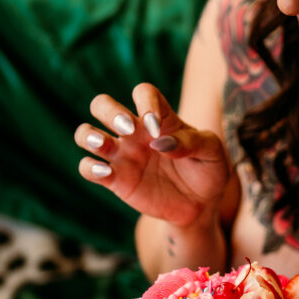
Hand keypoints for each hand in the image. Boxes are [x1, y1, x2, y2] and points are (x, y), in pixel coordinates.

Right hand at [75, 83, 230, 226]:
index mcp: (159, 118)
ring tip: (103, 144)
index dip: (145, 103)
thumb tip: (160, 143)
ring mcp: (122, 155)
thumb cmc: (208, 170)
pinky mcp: (115, 180)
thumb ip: (192, 142)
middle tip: (128, 129)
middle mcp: (134, 132)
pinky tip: (106, 173)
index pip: (143, 93)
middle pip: (102, 105)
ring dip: (88, 135)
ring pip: (86, 134)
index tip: (156, 127)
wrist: (202, 205)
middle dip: (109, 112)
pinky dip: (90, 168)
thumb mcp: (212, 152)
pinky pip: (88, 168)